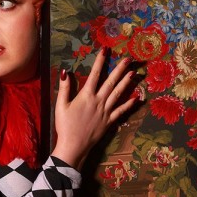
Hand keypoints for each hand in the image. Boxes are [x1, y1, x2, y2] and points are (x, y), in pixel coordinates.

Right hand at [51, 49, 137, 169]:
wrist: (73, 146)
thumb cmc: (65, 126)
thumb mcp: (60, 106)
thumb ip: (64, 88)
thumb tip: (65, 72)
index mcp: (86, 96)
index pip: (95, 74)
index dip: (100, 61)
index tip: (106, 50)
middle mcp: (99, 101)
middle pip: (111, 82)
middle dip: (120, 69)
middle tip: (128, 59)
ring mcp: (106, 111)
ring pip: (118, 94)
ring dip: (127, 83)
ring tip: (134, 73)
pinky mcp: (109, 121)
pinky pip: (121, 111)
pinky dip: (129, 104)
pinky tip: (136, 98)